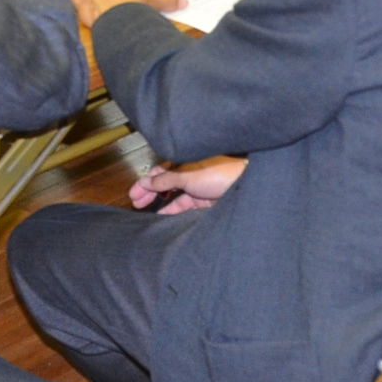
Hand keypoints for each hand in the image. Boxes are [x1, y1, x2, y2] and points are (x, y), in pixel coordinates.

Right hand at [128, 157, 245, 215]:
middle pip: (165, 184)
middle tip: (136, 202)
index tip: (133, 194)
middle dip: (149, 192)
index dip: (145, 182)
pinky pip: (184, 207)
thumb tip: (149, 181)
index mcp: (185, 164)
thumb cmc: (222, 174)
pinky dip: (173, 211)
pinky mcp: (204, 203)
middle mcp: (190, 176)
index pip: (160, 173)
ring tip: (145, 211)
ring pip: (173, 197)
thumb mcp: (188, 177)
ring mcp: (197, 189)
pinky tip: (163, 217)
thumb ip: (167, 180)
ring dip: (160, 203)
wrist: (247, 186)